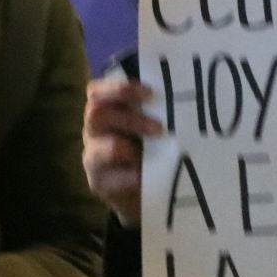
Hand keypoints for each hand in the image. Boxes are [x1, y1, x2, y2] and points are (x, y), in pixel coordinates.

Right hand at [84, 77, 162, 227]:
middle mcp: (95, 132)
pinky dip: (126, 178)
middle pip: (95, 115)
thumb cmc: (154, 147)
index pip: (97, 92)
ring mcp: (93, 159)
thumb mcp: (156, 126)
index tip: (149, 92)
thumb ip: (160, 112)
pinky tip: (141, 178)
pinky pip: (107, 180)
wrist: (148, 188)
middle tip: (158, 128)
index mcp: (107, 111)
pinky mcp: (99, 184)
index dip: (118, 89)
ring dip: (122, 151)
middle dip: (129, 119)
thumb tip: (183, 98)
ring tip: (145, 156)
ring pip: (95, 151)